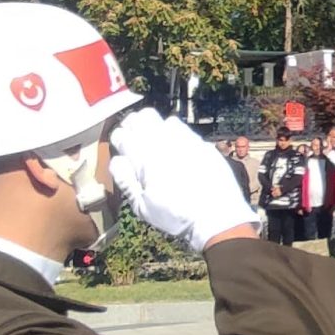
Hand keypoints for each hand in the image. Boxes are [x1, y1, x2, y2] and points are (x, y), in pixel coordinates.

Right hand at [109, 110, 258, 252]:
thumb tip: (117, 161)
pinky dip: (176, 134)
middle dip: (134, 126)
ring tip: (157, 145)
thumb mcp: (142, 207)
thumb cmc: (177, 217)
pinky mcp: (201, 142)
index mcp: (143, 157)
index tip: (123, 150)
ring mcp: (184, 139)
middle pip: (140, 117)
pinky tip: (177, 150)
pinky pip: (183, 128)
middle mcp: (163, 142)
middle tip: (136, 141)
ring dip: (156, 128)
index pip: (121, 134)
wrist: (217, 217)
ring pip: (162, 119)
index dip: (119, 142)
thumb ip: (126, 181)